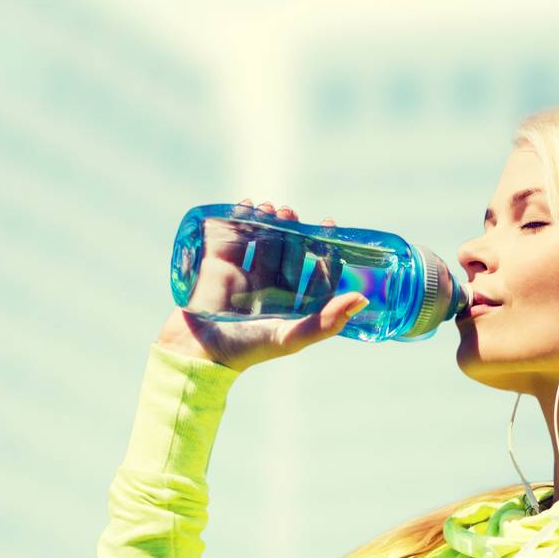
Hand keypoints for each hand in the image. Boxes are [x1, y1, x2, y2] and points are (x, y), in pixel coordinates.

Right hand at [155, 199, 367, 371]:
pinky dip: (238, 219)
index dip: (324, 252)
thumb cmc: (246, 350)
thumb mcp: (289, 338)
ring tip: (271, 208)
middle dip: (293, 230)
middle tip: (292, 213)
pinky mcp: (216, 268)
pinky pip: (230, 238)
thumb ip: (326, 322)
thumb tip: (363, 299)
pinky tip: (247, 205)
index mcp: (289, 307)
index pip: (313, 275)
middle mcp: (268, 291)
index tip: (330, 226)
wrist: (195, 352)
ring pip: (260, 242)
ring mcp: (241, 278)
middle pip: (287, 252)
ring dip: (268, 222)